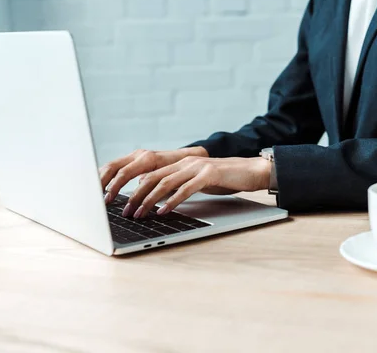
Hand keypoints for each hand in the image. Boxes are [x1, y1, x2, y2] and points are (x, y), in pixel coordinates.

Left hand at [123, 156, 271, 217]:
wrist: (252, 170)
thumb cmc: (225, 179)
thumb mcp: (197, 181)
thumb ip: (179, 185)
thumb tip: (158, 199)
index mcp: (180, 163)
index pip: (150, 174)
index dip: (134, 189)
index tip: (124, 205)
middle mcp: (185, 162)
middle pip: (153, 177)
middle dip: (137, 196)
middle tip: (126, 212)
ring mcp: (197, 167)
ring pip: (166, 182)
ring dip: (150, 200)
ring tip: (140, 214)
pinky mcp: (209, 174)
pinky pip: (186, 189)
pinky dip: (172, 201)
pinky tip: (163, 211)